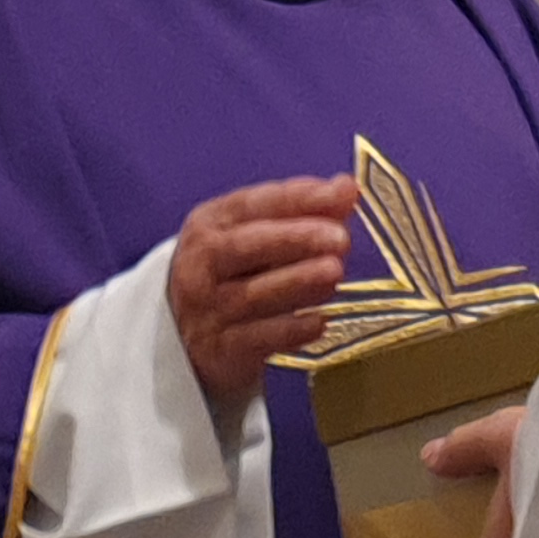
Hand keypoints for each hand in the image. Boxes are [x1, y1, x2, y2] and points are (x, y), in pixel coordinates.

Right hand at [168, 174, 356, 405]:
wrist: (191, 336)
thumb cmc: (236, 273)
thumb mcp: (258, 236)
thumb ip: (302, 211)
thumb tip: (347, 188)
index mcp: (210, 224)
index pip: (253, 203)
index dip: (298, 197)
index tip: (341, 193)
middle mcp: (202, 263)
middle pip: (248, 246)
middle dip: (296, 238)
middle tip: (340, 237)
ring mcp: (207, 308)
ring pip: (254, 294)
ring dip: (298, 282)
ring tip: (334, 272)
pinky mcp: (221, 349)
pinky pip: (258, 338)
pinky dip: (291, 330)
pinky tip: (320, 321)